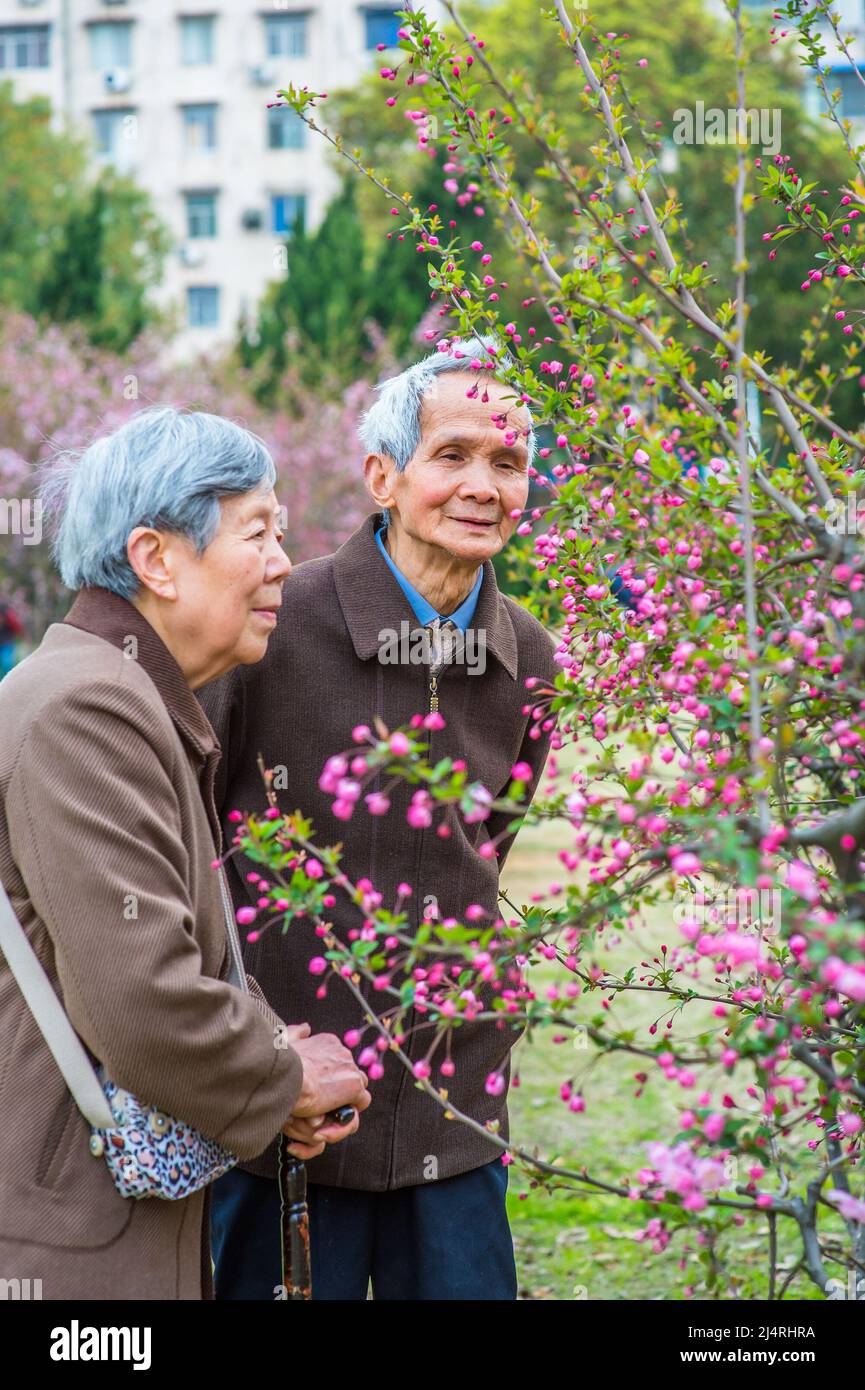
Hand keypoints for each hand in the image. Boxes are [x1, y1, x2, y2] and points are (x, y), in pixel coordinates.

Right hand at [279, 1024, 369, 1157]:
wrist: (284, 1076)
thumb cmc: (279, 1063)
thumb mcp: (285, 1041)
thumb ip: (296, 1033)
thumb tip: (305, 1029)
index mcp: (328, 1043)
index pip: (338, 1063)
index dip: (330, 1081)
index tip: (317, 1091)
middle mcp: (342, 1053)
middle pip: (349, 1076)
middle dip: (339, 1093)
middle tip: (321, 1108)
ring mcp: (350, 1070)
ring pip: (357, 1091)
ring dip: (343, 1106)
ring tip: (323, 1119)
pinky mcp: (353, 1087)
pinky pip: (359, 1106)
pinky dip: (346, 1119)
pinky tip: (328, 1126)